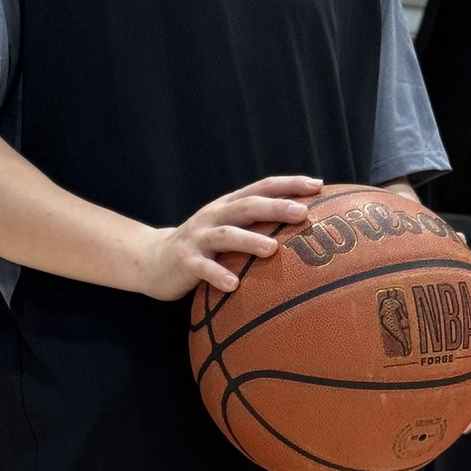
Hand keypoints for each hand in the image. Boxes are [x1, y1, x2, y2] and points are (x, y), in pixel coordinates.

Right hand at [134, 175, 324, 300]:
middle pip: (248, 206)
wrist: (153, 260)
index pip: (262, 187)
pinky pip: (203, 269)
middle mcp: (214, 216)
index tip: (318, 185)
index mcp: (229, 206)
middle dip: (276, 208)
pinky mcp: (185, 262)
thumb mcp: (228, 230)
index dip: (289, 184)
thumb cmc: (203, 248)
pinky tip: (234, 286)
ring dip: (249, 241)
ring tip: (272, 249)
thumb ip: (256, 226)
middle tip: (302, 213)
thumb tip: (303, 229)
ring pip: (226, 235)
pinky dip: (218, 276)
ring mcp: (198, 238)